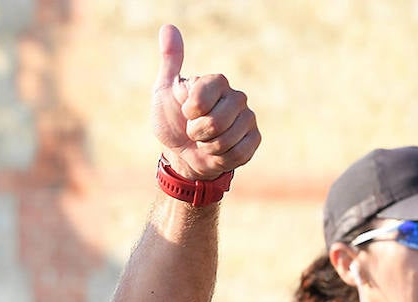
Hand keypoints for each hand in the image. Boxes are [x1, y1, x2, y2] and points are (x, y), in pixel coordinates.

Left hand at [151, 24, 259, 180]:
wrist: (181, 154)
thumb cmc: (171, 121)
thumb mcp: (164, 91)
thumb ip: (170, 61)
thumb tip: (168, 27)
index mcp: (217, 82)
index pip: (204, 98)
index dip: (190, 112)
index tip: (185, 112)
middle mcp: (236, 97)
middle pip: (216, 122)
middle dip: (197, 133)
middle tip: (193, 130)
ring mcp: (248, 118)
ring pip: (226, 140)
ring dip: (207, 148)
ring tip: (204, 142)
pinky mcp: (254, 139)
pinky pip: (238, 153)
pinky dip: (221, 159)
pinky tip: (217, 153)